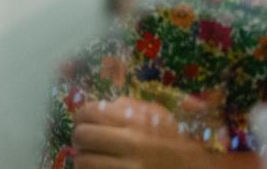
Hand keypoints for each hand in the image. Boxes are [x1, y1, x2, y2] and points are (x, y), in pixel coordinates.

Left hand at [71, 96, 226, 167]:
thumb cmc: (186, 144)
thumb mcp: (164, 118)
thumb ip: (136, 107)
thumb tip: (107, 104)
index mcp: (138, 123)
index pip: (89, 112)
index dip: (81, 115)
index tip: (83, 120)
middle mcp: (131, 145)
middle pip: (81, 136)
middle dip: (80, 138)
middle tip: (85, 141)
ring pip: (84, 163)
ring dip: (84, 160)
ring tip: (92, 159)